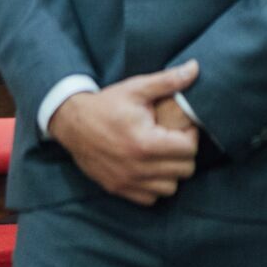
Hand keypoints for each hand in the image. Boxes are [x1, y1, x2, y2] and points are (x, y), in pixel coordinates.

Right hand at [48, 61, 199, 205]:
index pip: (189, 149)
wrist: (72, 122)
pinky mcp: (118, 189)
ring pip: (170, 188)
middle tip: (174, 139)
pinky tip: (149, 167)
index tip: (182, 127)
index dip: (191, 135)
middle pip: (184, 170)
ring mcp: (127, 181)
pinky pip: (151, 198)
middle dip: (184, 153)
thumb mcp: (137, 88)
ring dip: (171, 172)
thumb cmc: (107, 104)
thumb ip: (168, 80)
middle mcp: (137, 167)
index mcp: (145, 142)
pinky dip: (154, 185)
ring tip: (163, 153)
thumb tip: (195, 67)